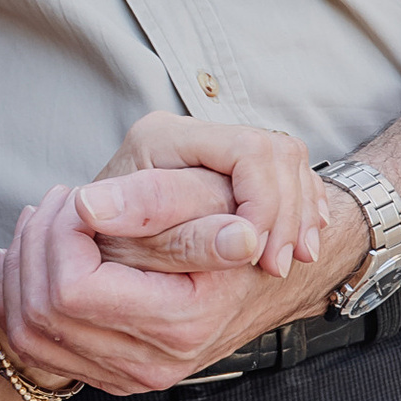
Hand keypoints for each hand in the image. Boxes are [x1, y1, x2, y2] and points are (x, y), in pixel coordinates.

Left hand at [0, 120, 368, 396]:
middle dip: (35, 246)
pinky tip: (27, 258)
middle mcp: (154, 363)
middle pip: (41, 313)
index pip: (72, 289)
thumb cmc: (234, 222)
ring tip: (42, 221)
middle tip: (55, 201)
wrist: (261, 277)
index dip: (59, 236)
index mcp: (181, 319)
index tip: (75, 196)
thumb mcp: (207, 194)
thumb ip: (153, 200)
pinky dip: (20, 299)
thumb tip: (89, 207)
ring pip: (28, 335)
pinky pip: (38, 349)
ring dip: (21, 271)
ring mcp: (131, 378)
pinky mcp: (112, 376)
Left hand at [82, 121, 329, 278]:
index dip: (264, 203)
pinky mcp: (233, 168)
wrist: (100, 250)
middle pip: (274, 152)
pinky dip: (301, 210)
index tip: (258, 254)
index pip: (245, 150)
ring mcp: (215, 147)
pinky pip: (290, 175)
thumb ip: (183, 238)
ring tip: (289, 262)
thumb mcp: (133, 247)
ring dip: (298, 214)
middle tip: (277, 266)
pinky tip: (299, 244)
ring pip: (288, 161)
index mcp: (161, 137)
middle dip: (286, 213)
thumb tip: (241, 239)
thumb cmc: (107, 249)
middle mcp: (190, 133)